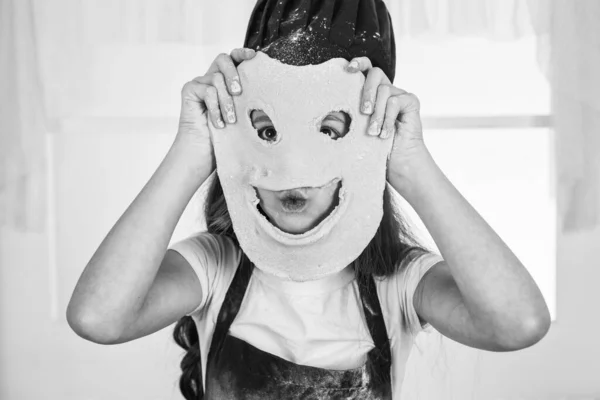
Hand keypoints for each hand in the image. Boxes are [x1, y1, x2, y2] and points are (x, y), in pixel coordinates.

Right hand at [173, 48, 256, 169]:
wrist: (204, 153)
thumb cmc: (225, 137)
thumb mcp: (242, 115)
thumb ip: (248, 99)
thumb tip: (268, 90)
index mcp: (225, 81)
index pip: (233, 58)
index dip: (242, 53)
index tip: (254, 56)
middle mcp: (211, 78)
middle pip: (222, 59)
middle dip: (233, 73)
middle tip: (239, 92)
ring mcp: (199, 83)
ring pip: (216, 79)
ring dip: (226, 101)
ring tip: (230, 120)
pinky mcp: (189, 90)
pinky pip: (206, 90)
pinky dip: (215, 108)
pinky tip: (219, 124)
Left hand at [345, 57, 428, 179]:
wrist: (397, 162)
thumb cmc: (375, 147)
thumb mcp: (357, 128)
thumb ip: (350, 112)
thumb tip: (330, 102)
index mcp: (372, 92)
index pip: (366, 68)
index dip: (358, 63)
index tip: (348, 69)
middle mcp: (387, 90)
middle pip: (375, 73)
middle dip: (366, 92)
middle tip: (363, 112)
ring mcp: (400, 94)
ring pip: (385, 90)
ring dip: (377, 114)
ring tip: (373, 132)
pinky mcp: (411, 101)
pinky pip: (396, 101)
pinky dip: (388, 119)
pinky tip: (385, 135)